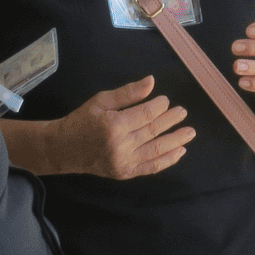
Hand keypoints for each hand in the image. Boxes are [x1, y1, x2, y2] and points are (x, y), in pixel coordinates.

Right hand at [51, 75, 194, 178]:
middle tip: (183, 112)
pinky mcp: (125, 173)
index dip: (160, 107)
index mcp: (114, 125)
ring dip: (176, 141)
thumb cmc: (83, 120)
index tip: (166, 100)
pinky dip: (167, 160)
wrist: (64, 149)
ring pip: (156, 151)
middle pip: (153, 131)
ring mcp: (123, 162)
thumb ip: (128, 93)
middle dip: (171, 120)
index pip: (146, 115)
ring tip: (190, 132)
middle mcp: (120, 146)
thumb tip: (152, 81)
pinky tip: (180, 151)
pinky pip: (151, 167)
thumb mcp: (101, 101)